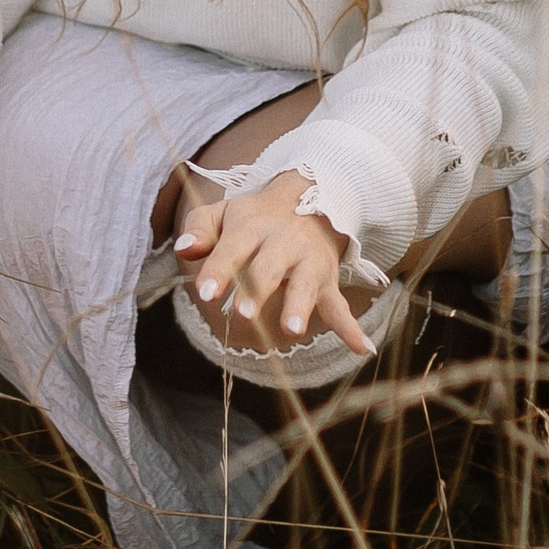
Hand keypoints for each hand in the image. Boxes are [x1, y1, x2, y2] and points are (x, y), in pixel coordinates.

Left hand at [171, 170, 374, 359]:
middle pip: (269, 268)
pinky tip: (363, 349)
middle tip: (243, 315)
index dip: (219, 271)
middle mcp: (283, 243)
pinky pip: (340, 306)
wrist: (308, 200)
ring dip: (299, 307)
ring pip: (305, 285)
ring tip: (292, 330)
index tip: (205, 293)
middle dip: (257, 290)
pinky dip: (351, 328)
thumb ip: (199, 230)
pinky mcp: (327, 281)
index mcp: (252, 227)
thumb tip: (185, 250)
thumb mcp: (222, 214)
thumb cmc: (253, 218)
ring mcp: (308, 263)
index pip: (232, 249)